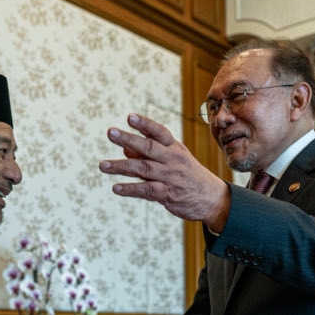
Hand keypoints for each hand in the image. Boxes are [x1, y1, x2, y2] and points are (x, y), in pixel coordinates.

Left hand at [100, 113, 229, 230]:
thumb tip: (124, 148)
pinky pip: (146, 190)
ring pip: (143, 168)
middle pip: (148, 147)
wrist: (211, 198)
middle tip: (110, 132)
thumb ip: (148, 154)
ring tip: (103, 165)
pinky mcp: (168, 194)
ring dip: (121, 166)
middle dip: (128, 139)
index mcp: (174, 147)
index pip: (159, 132)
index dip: (144, 124)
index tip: (129, 117)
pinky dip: (130, 189)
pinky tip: (115, 188)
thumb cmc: (187, 175)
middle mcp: (172, 159)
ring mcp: (170, 176)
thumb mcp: (172, 159)